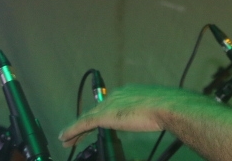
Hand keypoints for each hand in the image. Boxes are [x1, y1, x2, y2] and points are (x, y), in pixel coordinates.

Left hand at [59, 84, 199, 146]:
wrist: (166, 106)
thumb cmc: (166, 106)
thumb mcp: (155, 105)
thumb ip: (147, 109)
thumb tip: (152, 114)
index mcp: (128, 92)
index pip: (109, 104)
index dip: (100, 114)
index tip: (95, 124)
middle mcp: (115, 96)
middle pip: (95, 110)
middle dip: (85, 123)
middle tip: (76, 134)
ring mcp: (109, 106)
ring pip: (87, 118)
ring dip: (76, 130)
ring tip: (67, 139)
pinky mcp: (103, 116)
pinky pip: (83, 124)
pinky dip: (72, 131)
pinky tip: (65, 138)